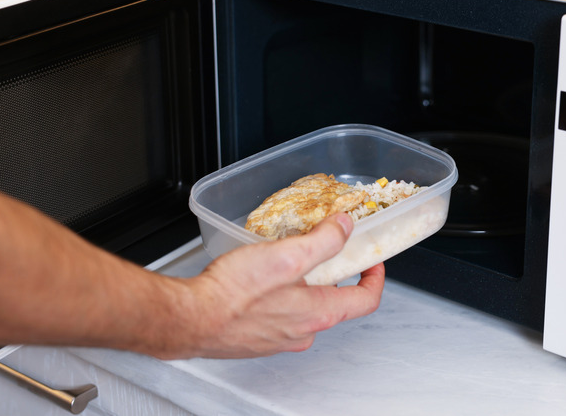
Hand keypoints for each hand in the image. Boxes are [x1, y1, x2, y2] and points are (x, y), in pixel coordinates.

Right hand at [167, 213, 384, 358]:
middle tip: (323, 249)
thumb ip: (324, 240)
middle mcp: (304, 332)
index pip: (366, 300)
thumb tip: (345, 227)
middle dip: (333, 273)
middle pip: (335, 301)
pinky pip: (280, 313)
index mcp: (320, 313)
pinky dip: (279, 294)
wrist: (191, 319)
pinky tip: (260, 278)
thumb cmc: (233, 294)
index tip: (372, 260)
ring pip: (305, 306)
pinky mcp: (259, 337)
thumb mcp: (287, 256)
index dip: (375, 276)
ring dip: (303, 282)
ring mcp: (280, 338)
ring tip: (285, 259)